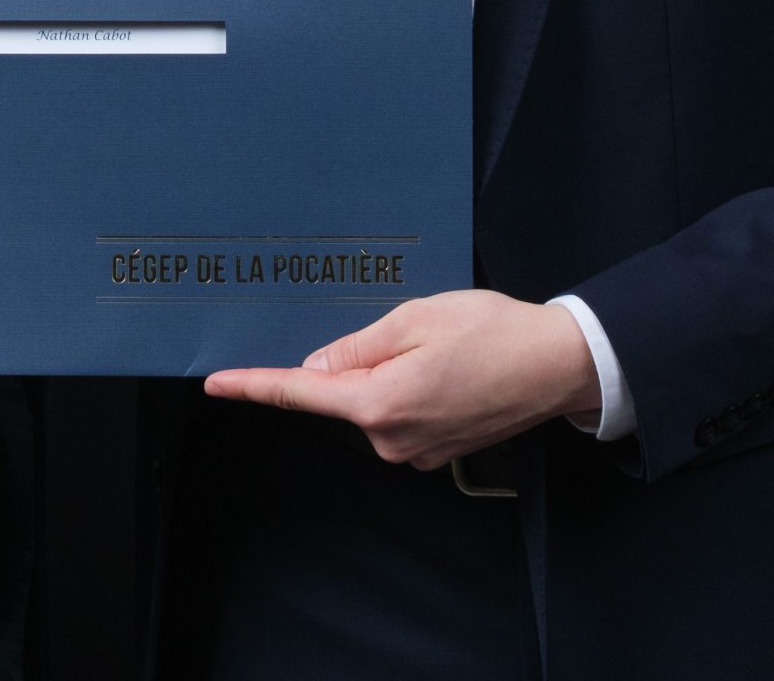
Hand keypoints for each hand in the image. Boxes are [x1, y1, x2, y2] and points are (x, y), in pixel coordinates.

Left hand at [201, 291, 598, 469]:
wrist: (559, 366)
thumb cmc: (492, 332)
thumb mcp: (415, 319)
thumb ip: (357, 347)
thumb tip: (316, 370)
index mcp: (380, 403)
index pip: (300, 393)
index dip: (254, 385)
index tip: (214, 383)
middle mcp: (392, 440)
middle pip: (342, 395)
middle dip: (357, 360)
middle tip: (411, 330)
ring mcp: (415, 452)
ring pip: (372, 404)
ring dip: (386, 373)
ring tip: (440, 345)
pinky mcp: (435, 453)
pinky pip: (398, 416)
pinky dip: (405, 389)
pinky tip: (445, 367)